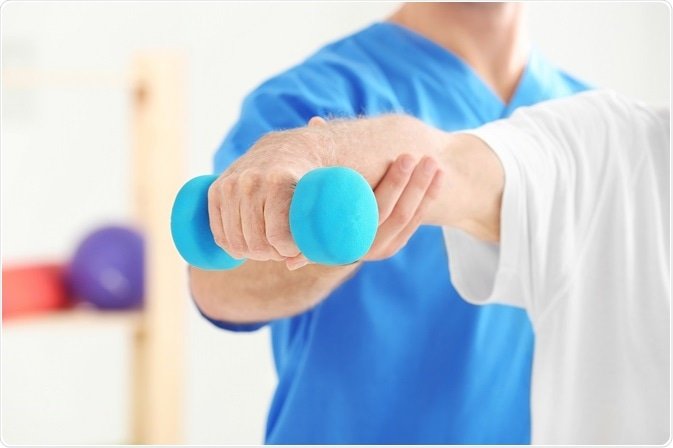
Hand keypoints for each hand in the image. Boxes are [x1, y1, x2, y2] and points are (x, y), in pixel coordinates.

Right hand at [207, 126, 327, 261]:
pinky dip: (231, 246)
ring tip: (267, 247)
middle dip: (271, 254)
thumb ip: (313, 237)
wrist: (286, 148)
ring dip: (251, 253)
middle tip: (281, 249)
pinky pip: (218, 232)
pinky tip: (245, 248)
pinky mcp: (217, 189)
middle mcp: (252, 180)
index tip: (294, 248)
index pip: (276, 235)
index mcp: (279, 181)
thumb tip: (291, 264)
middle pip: (256, 242)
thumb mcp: (319, 201)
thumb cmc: (308, 180)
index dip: (287, 251)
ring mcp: (231, 184)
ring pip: (236, 241)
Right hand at [286, 152, 442, 268]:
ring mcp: (375, 248)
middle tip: (419, 155)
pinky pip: (412, 223)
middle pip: (389, 212)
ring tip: (432, 162)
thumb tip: (316, 121)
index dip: (391, 183)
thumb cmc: (314, 196)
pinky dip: (427, 199)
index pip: (369, 207)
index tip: (403, 158)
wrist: (324, 233)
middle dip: (408, 183)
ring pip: (404, 218)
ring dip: (421, 189)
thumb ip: (317, 154)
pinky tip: (438, 178)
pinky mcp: (390, 246)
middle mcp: (354, 244)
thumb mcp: (313, 181)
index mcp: (334, 228)